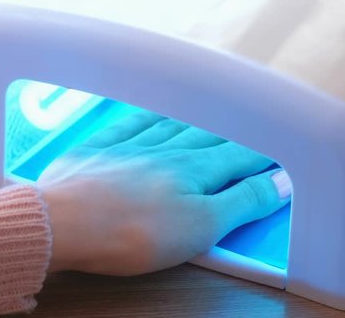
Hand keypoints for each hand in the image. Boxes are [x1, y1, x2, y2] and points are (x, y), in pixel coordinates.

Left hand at [38, 112, 291, 275]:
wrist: (66, 223)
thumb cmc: (132, 233)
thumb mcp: (201, 228)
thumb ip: (243, 202)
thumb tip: (279, 182)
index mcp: (194, 170)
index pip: (238, 156)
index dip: (261, 155)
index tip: (277, 150)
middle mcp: (165, 150)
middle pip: (208, 136)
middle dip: (233, 133)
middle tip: (250, 126)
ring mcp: (130, 146)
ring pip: (172, 124)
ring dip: (196, 119)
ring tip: (210, 113)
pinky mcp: (98, 148)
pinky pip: (128, 123)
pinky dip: (146, 114)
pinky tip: (152, 111)